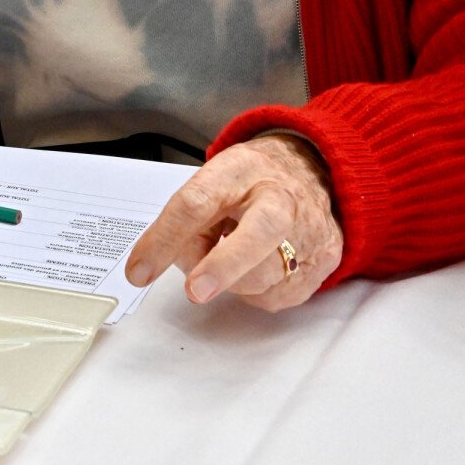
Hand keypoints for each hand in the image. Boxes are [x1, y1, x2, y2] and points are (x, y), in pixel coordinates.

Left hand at [125, 133, 343, 312]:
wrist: (317, 172)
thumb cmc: (252, 180)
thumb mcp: (213, 182)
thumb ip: (190, 221)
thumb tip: (178, 262)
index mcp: (243, 170)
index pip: (198, 201)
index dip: (166, 237)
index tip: (140, 269)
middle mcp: (283, 198)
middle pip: (258, 233)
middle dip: (224, 266)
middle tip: (194, 291)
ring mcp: (311, 231)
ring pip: (261, 277)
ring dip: (230, 280)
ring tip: (231, 252)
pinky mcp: (325, 262)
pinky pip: (276, 295)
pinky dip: (254, 288)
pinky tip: (257, 263)